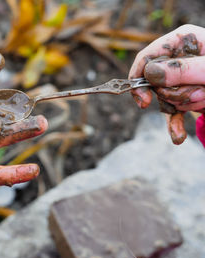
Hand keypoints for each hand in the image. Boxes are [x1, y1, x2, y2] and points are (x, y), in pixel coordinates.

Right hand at [129, 24, 204, 143]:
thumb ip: (182, 70)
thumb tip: (149, 74)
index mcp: (182, 41)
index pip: (147, 58)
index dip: (140, 78)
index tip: (144, 99)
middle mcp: (178, 58)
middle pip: (156, 82)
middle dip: (174, 93)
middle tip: (199, 93)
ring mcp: (180, 78)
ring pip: (165, 98)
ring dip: (185, 104)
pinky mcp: (184, 94)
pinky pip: (171, 112)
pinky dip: (175, 125)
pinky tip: (178, 136)